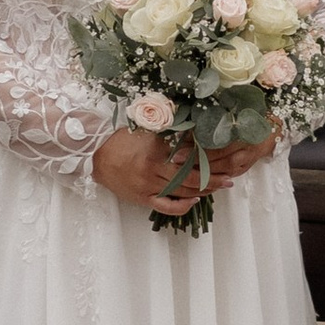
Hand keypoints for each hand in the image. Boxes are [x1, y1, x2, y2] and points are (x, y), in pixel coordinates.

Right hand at [91, 123, 277, 208]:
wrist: (95, 155)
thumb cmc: (121, 138)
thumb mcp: (145, 126)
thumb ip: (167, 124)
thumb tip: (191, 118)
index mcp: (156, 149)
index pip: (190, 154)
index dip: (210, 156)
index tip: (227, 155)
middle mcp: (154, 169)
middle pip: (191, 177)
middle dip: (213, 178)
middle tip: (230, 179)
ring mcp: (149, 185)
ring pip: (182, 191)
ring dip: (204, 190)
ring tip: (220, 187)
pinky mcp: (143, 198)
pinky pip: (166, 206)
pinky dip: (182, 205)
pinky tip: (195, 201)